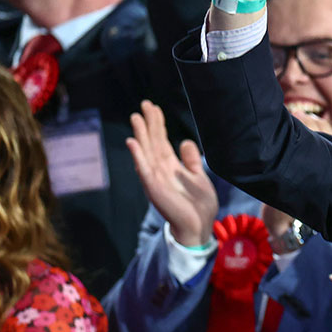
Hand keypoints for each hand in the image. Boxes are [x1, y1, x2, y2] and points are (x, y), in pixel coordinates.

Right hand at [126, 100, 218, 246]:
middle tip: (144, 104)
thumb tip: (185, 141)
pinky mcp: (154, 189)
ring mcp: (156, 179)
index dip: (158, 124)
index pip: (162, 140)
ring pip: (146, 152)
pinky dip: (138, 156)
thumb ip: (191, 160)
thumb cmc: (199, 206)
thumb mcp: (198, 177)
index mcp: (171, 167)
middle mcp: (161, 170)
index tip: (154, 107)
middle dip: (148, 124)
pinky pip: (144, 170)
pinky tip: (132, 142)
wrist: (199, 227)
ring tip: (136, 117)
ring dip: (141, 134)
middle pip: (152, 142)